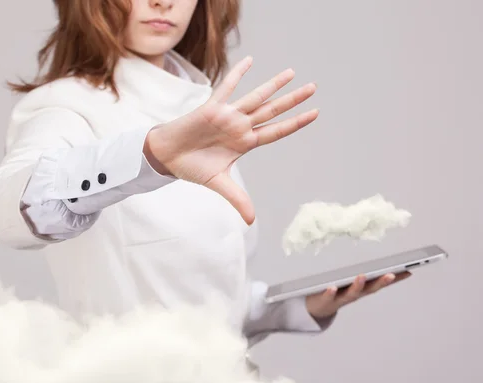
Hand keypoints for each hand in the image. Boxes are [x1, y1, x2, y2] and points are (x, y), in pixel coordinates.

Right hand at [144, 56, 318, 223]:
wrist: (167, 157)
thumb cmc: (192, 167)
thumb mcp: (219, 184)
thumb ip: (237, 199)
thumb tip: (251, 221)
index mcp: (245, 143)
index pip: (277, 131)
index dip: (295, 123)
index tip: (315, 113)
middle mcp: (240, 126)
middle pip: (272, 111)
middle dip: (293, 100)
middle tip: (314, 88)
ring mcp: (228, 115)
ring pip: (256, 97)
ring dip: (274, 85)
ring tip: (292, 73)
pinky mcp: (212, 107)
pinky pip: (227, 87)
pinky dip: (238, 74)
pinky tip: (250, 60)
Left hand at [305, 272, 411, 318]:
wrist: (318, 309)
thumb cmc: (339, 293)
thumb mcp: (354, 284)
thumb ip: (366, 275)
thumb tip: (380, 263)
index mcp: (362, 289)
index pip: (381, 282)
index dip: (395, 278)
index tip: (408, 271)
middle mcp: (354, 295)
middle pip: (370, 289)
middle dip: (381, 282)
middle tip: (391, 274)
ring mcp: (340, 298)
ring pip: (351, 293)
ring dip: (357, 285)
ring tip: (361, 276)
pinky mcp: (326, 300)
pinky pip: (328, 296)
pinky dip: (331, 292)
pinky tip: (333, 287)